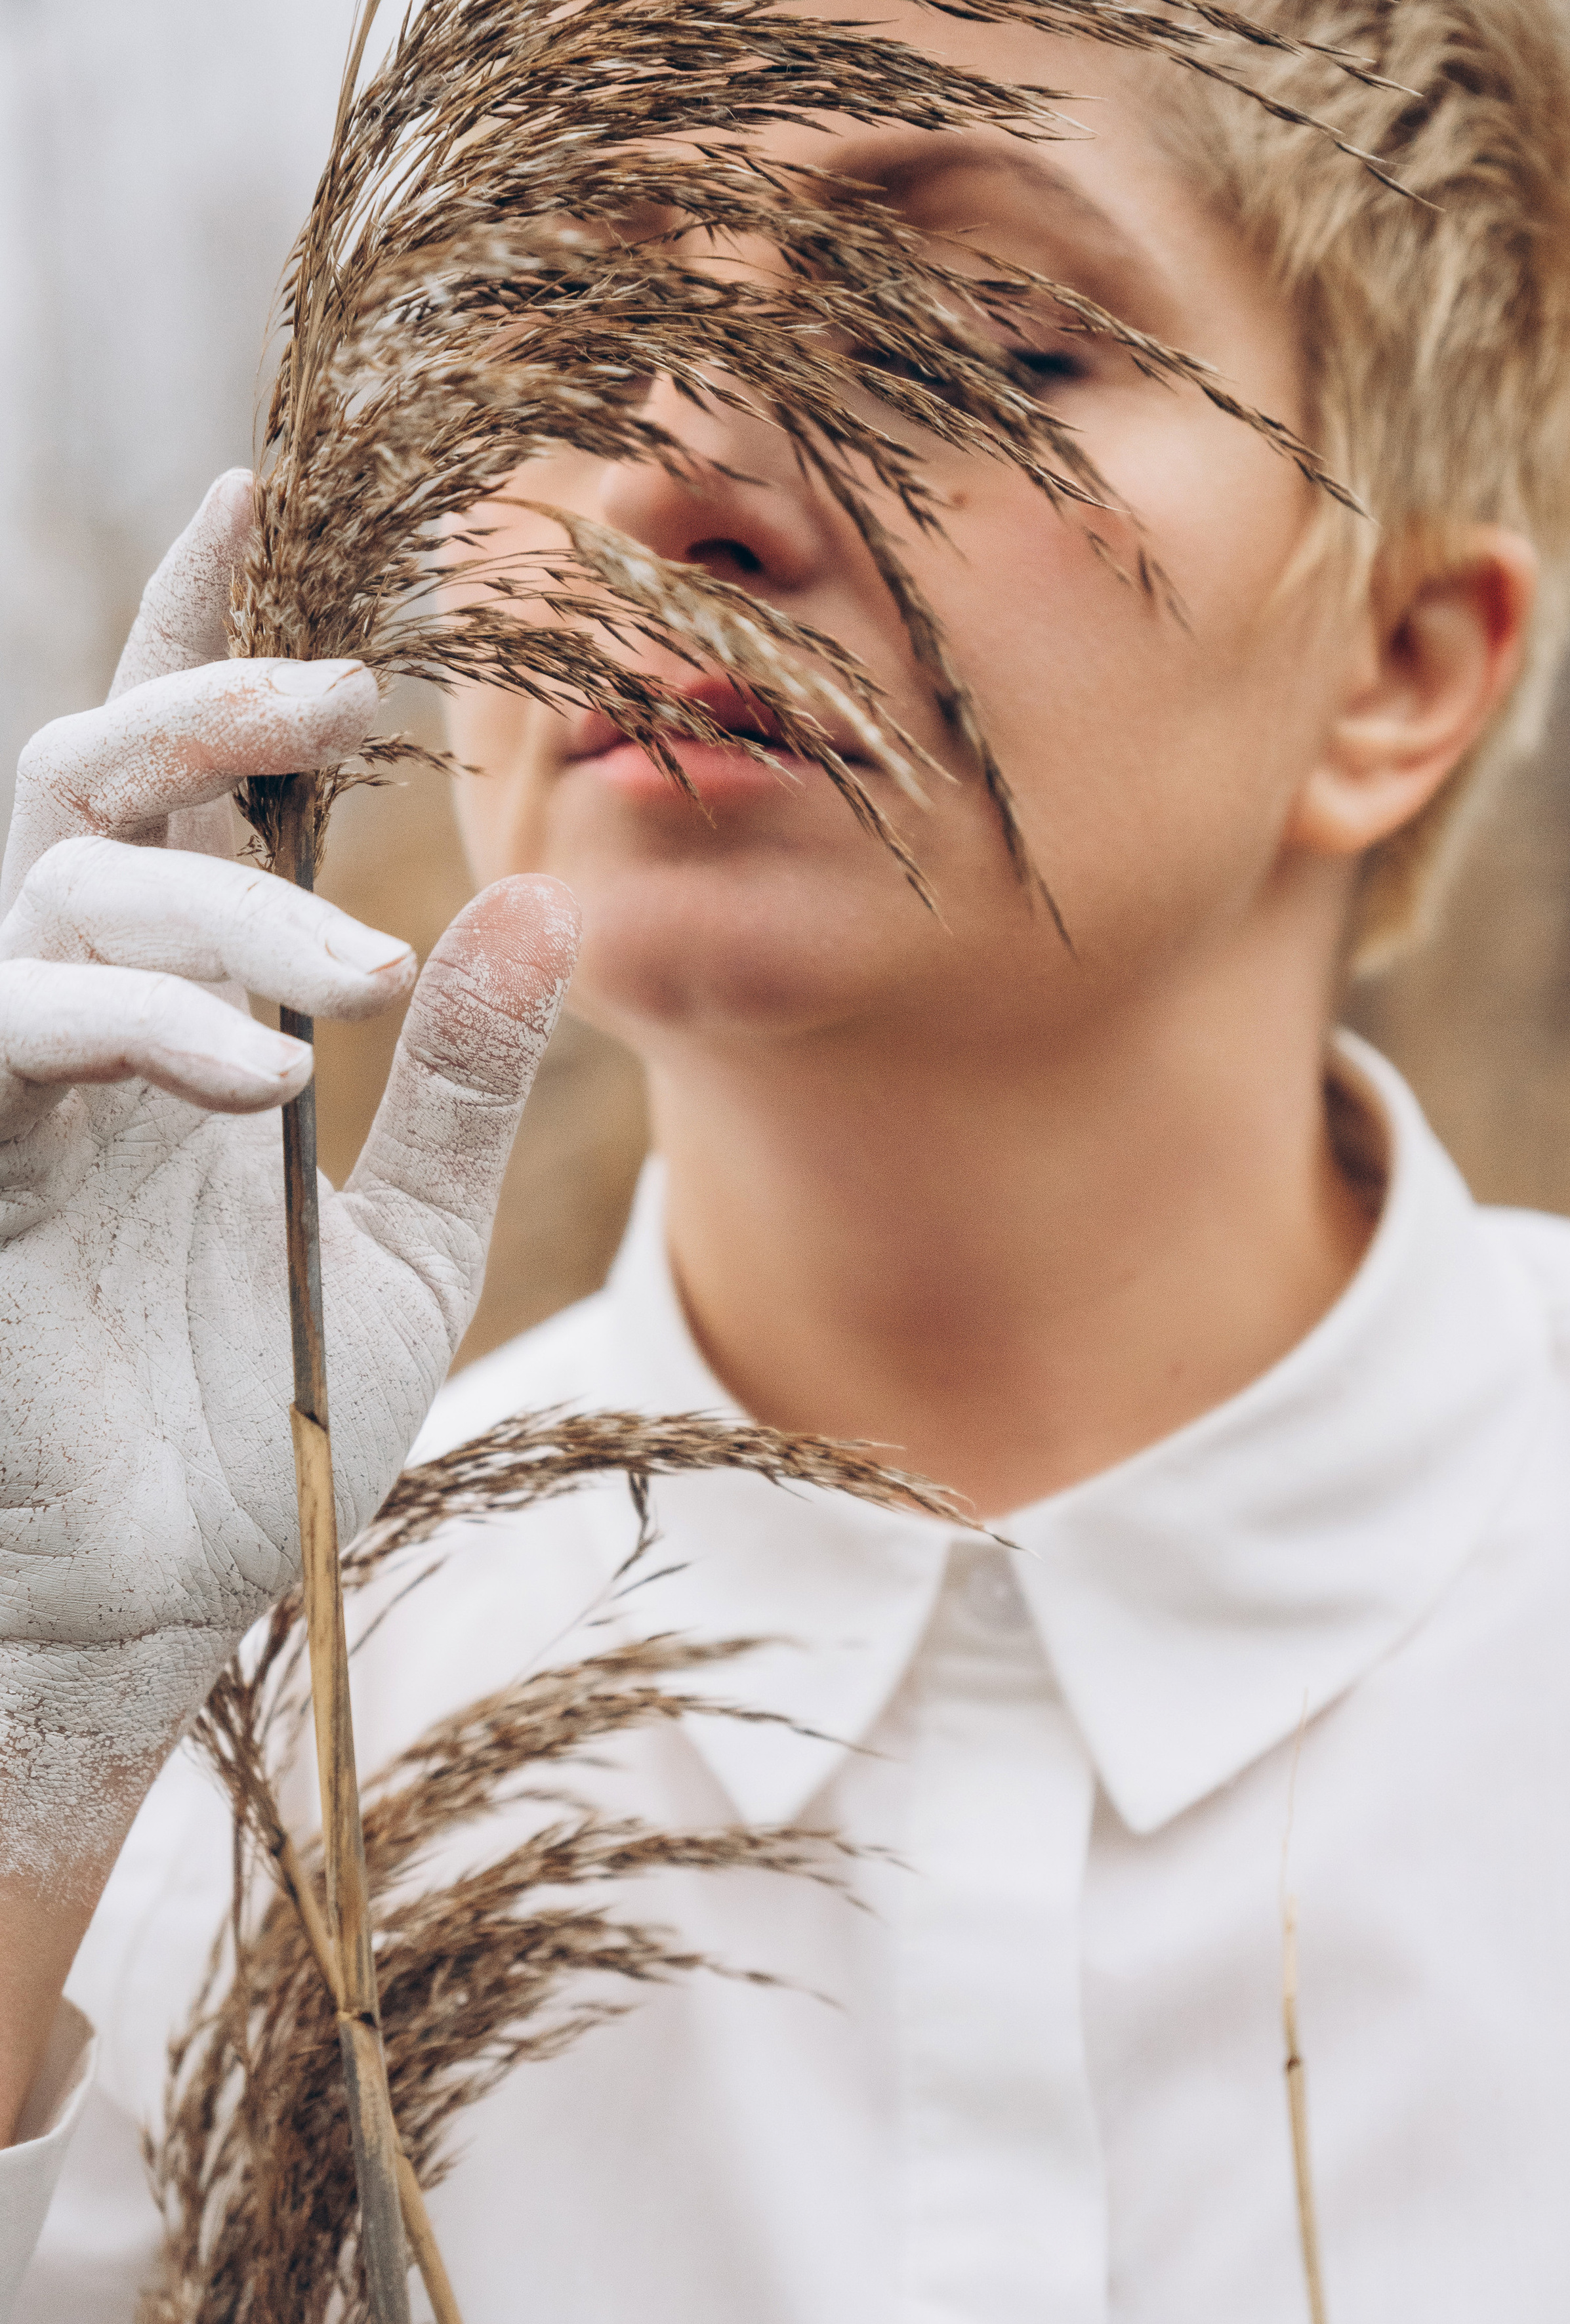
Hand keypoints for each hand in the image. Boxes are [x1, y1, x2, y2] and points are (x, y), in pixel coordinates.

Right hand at [0, 473, 578, 1902]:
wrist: (155, 1599)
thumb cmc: (259, 1429)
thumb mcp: (409, 1250)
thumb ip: (470, 1091)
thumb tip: (535, 905)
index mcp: (196, 1020)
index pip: (194, 798)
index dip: (217, 644)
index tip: (280, 496)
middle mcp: (86, 1021)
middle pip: (98, 784)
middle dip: (207, 705)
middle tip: (343, 685)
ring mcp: (8, 1086)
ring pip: (61, 882)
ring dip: (218, 899)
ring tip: (361, 982)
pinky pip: (12, 1030)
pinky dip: (138, 1022)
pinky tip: (265, 1070)